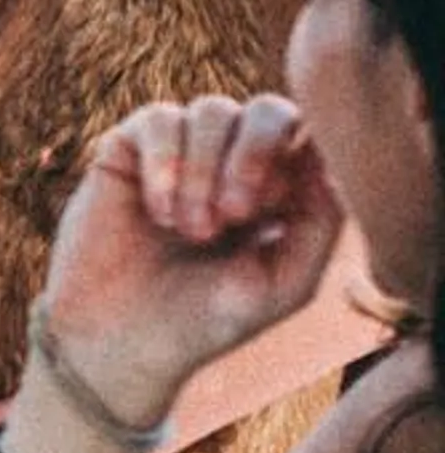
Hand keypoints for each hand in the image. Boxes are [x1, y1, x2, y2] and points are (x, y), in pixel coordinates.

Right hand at [41, 90, 344, 426]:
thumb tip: (330, 157)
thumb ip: (321, 222)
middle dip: (254, 155)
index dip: (295, 159)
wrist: (122, 343)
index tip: (273, 210)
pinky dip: (165, 163)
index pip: (307, 135)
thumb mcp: (286, 283)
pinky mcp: (128, 151)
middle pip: (265, 110)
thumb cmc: (207, 320)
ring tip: (191, 231)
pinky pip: (158, 119)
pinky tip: (158, 212)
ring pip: (211, 111)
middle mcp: (231, 161)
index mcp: (278, 188)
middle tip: (233, 216)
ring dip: (204, 171)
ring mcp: (180, 153)